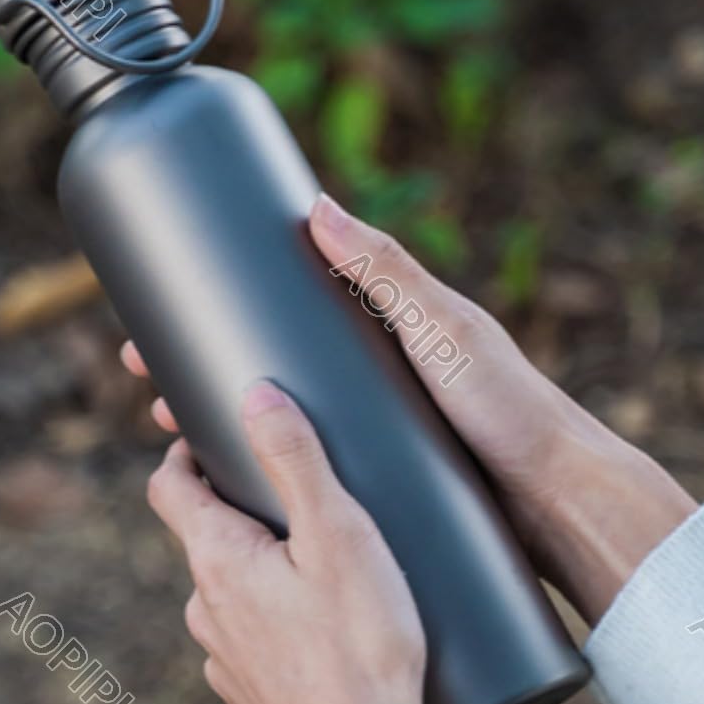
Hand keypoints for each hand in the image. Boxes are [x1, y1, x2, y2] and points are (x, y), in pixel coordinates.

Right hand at [123, 194, 696, 624]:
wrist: (555, 497)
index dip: (233, 288)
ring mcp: (374, 417)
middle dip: (207, 354)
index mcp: (392, 321)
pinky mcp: (378, 464)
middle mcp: (377, 365)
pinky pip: (308, 448)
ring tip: (171, 417)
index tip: (173, 296)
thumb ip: (390, 274)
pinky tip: (228, 465)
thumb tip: (319, 207)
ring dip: (225, 404)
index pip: (297, 289)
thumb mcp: (446, 330)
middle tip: (147, 366)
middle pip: (275, 348)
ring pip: (283, 402)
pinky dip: (265, 448)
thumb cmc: (510, 406)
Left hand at [144, 381, 427, 703]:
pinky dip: (271, 614)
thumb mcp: (337, 533)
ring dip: (257, 565)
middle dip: (236, 507)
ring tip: (314, 559)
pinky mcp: (249, 690)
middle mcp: (207, 607)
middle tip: (288, 492)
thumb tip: (256, 394)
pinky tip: (316, 621)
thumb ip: (295, 459)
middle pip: (204, 537)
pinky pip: (249, 634)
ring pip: (229, 589)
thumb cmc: (358, 640)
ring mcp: (224, 656)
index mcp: (219, 559)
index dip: (181, 453)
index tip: (205, 434)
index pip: (170, 488)